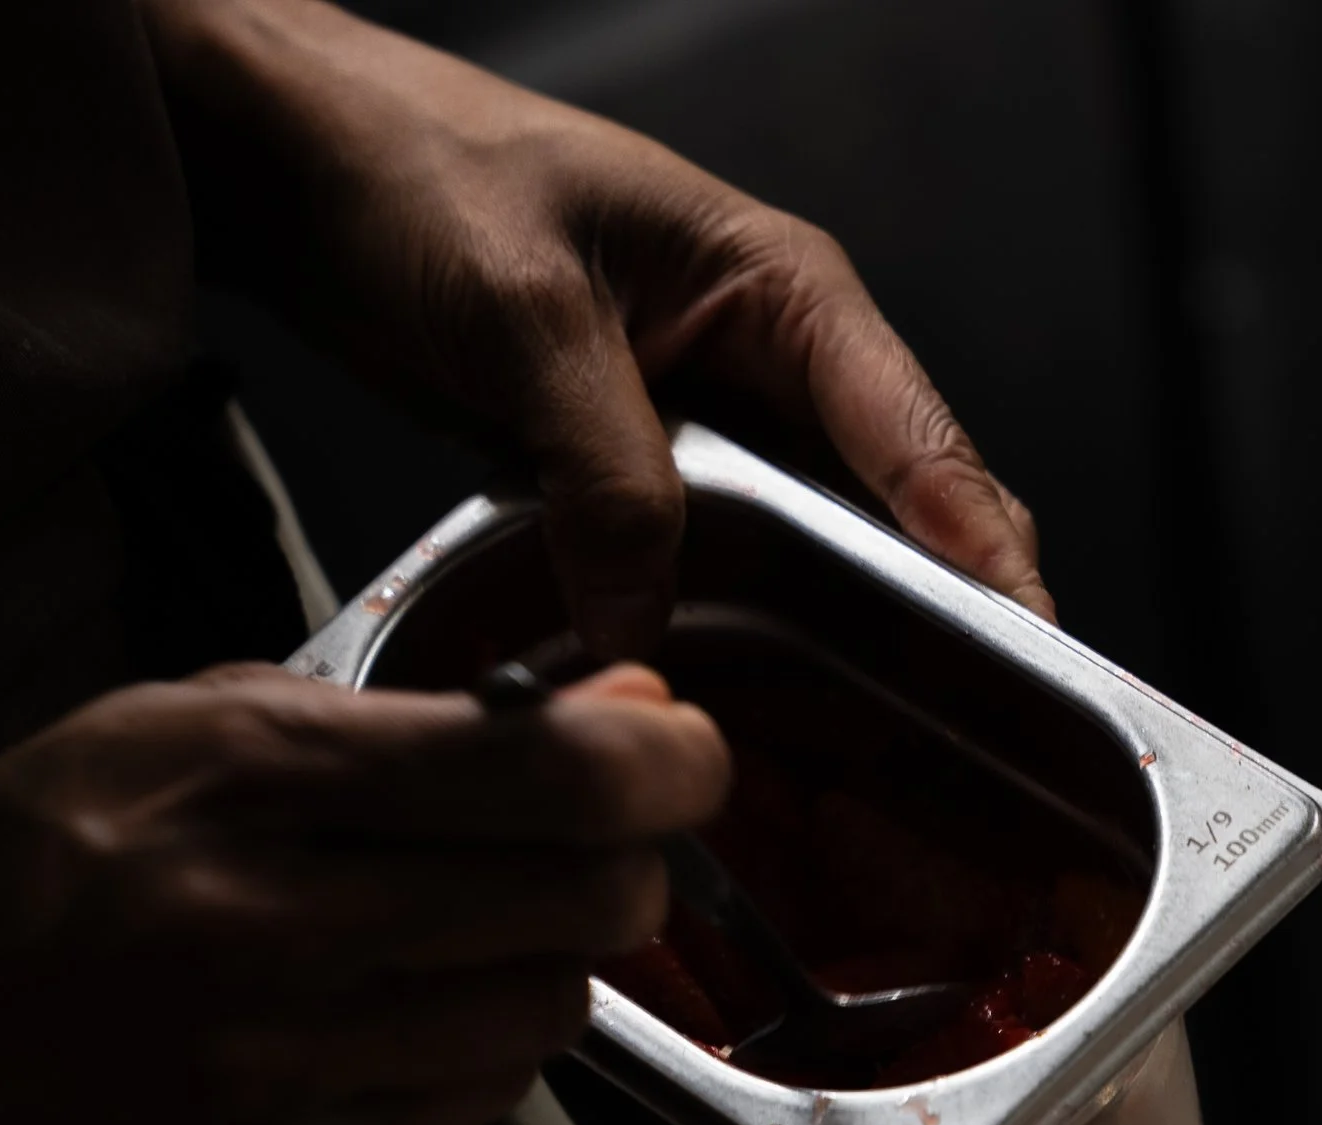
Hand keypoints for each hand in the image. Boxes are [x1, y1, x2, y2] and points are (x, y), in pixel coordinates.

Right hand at [0, 664, 726, 1124]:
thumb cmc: (37, 868)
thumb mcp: (177, 730)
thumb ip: (397, 719)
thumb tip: (610, 710)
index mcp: (245, 779)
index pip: (546, 771)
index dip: (664, 760)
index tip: (683, 751)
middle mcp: (272, 927)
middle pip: (583, 900)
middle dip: (626, 866)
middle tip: (596, 852)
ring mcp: (283, 1070)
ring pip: (544, 1012)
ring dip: (545, 967)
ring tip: (466, 937)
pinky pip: (477, 1109)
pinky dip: (476, 1055)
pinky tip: (404, 1019)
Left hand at [142, 0, 1052, 658]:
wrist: (291, 161)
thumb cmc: (410, 173)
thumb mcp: (520, 320)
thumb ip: (602, 477)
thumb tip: (645, 624)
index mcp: (783, 291)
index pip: (922, 442)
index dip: (985, 557)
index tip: (1030, 654)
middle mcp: (775, 364)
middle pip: (903, 518)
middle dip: (948, 625)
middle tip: (982, 749)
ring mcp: (716, 429)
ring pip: (822, 561)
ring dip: (849, 653)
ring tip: (893, 766)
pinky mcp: (650, 481)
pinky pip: (728, 579)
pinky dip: (744, 647)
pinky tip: (747, 720)